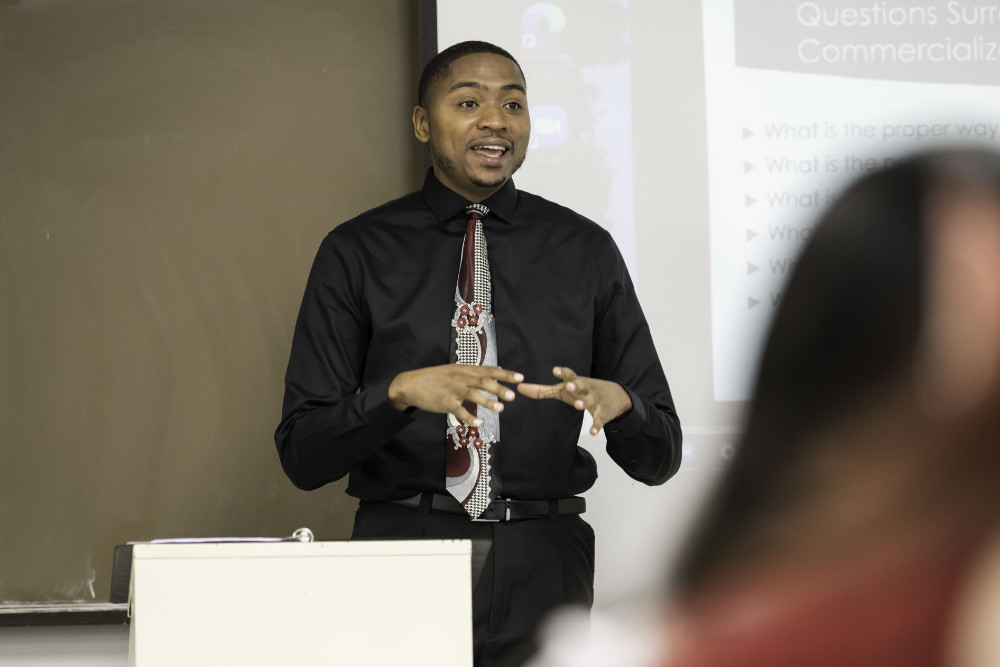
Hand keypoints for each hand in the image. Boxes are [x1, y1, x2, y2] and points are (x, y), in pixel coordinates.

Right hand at [388, 365, 523, 426]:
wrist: (411, 384)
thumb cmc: (435, 378)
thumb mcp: (455, 369)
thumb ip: (475, 371)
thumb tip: (497, 369)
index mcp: (465, 369)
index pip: (489, 370)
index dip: (505, 374)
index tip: (520, 378)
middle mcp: (461, 377)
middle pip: (483, 381)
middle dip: (499, 388)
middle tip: (513, 395)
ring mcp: (453, 390)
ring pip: (473, 395)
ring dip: (487, 402)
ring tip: (501, 408)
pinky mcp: (445, 402)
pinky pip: (459, 411)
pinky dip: (469, 418)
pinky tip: (479, 424)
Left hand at [517, 366, 632, 435]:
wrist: (615, 396)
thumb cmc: (582, 391)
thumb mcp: (563, 390)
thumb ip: (542, 390)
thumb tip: (519, 388)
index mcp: (575, 382)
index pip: (569, 375)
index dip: (562, 372)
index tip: (555, 370)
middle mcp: (585, 389)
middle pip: (580, 385)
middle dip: (575, 385)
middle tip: (568, 385)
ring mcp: (595, 401)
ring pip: (589, 401)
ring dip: (583, 403)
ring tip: (578, 406)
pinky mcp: (603, 413)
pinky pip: (599, 420)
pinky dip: (597, 426)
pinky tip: (593, 432)